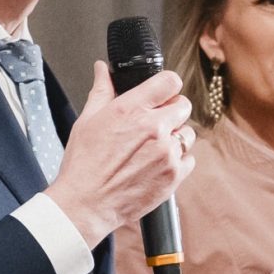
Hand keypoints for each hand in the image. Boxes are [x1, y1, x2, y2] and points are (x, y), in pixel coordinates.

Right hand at [46, 61, 193, 245]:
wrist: (86, 204)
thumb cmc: (84, 164)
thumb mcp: (87, 120)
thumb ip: (101, 90)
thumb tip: (102, 69)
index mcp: (132, 109)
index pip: (169, 81)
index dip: (168, 86)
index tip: (163, 93)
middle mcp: (154, 127)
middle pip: (183, 105)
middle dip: (172, 111)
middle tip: (157, 123)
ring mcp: (167, 152)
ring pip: (188, 134)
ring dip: (176, 138)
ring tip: (154, 148)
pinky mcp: (174, 175)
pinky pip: (189, 159)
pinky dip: (177, 161)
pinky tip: (157, 165)